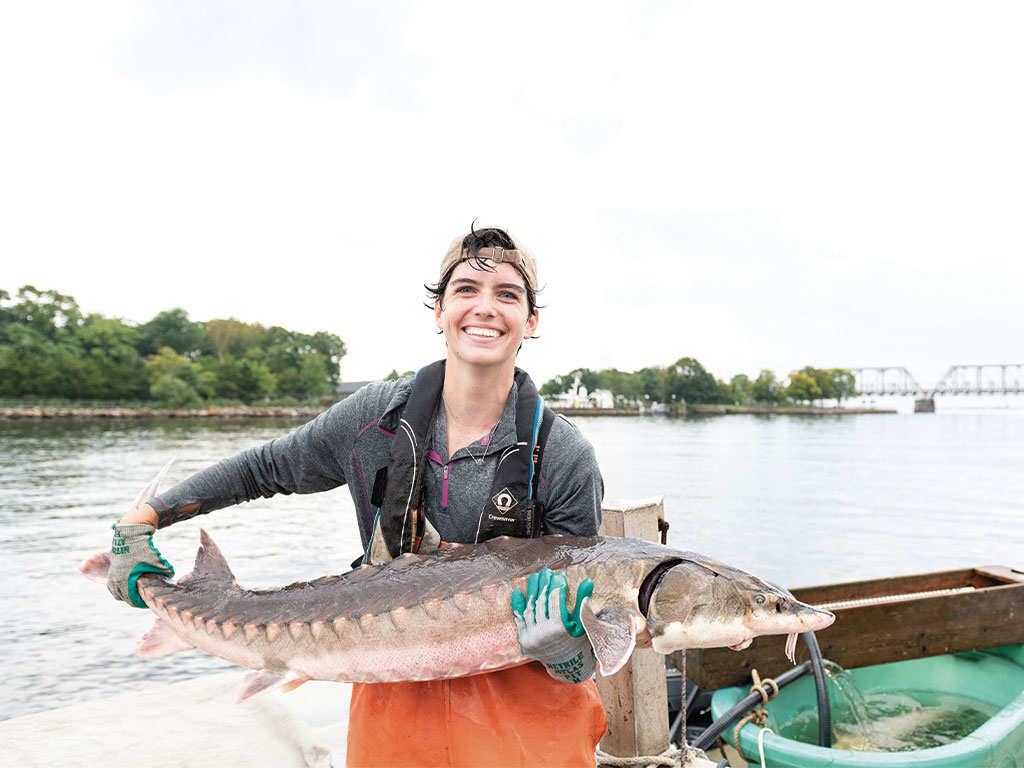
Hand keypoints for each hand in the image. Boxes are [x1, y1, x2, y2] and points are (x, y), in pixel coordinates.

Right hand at [107, 522, 174, 607]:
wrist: (129, 536)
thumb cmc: (143, 549)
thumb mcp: (156, 560)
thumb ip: (166, 570)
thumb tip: (172, 576)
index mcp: (125, 582)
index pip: (133, 601)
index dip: (143, 603)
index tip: (150, 603)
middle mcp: (116, 581)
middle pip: (125, 598)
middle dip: (135, 600)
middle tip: (145, 600)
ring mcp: (112, 577)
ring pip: (118, 593)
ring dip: (126, 595)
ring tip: (138, 594)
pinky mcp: (111, 572)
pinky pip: (113, 587)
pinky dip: (120, 589)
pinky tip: (129, 587)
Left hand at [511, 568, 595, 683]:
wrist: (566, 664)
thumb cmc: (577, 641)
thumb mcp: (582, 623)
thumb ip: (582, 601)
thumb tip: (588, 581)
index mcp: (558, 629)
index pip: (554, 600)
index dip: (557, 587)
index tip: (558, 576)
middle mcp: (542, 634)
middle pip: (540, 602)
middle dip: (543, 585)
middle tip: (545, 572)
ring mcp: (531, 637)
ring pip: (529, 609)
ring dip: (531, 592)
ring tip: (534, 578)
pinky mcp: (523, 641)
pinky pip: (520, 619)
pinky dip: (519, 606)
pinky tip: (518, 592)